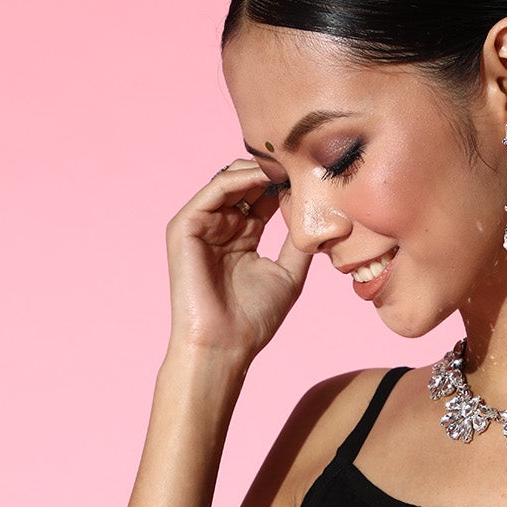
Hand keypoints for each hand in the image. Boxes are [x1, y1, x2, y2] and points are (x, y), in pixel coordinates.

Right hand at [165, 160, 312, 360]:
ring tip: (288, 164)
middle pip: (247, 183)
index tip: (316, 175)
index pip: (263, 197)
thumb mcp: (288, 275)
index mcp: (242, 237)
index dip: (287, 184)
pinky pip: (215, 189)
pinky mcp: (185, 226)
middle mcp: (221, 227)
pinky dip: (241, 178)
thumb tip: (321, 214)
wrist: (223, 345)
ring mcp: (201, 225)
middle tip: (303, 160)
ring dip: (260, 170)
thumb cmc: (253, 320)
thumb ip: (298, 243)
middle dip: (274, 170)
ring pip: (231, 180)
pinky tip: (267, 177)